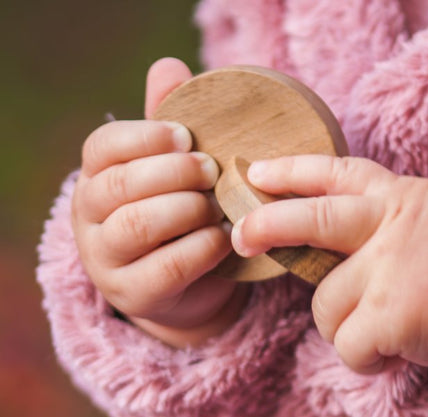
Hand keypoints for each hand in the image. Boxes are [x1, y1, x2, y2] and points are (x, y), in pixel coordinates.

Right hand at [72, 58, 247, 347]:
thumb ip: (167, 125)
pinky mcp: (134, 295)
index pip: (103, 147)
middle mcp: (91, 217)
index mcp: (97, 177)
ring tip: (217, 205)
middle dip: (173, 172)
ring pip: (137, 225)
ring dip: (188, 209)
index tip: (185, 135)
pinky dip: (203, 248)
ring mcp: (106, 260)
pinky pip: (167, 268)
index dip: (145, 136)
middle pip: (119, 186)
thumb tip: (168, 65)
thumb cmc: (179, 213)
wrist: (185, 281)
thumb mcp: (171, 170)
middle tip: (211, 170)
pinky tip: (224, 236)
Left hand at [231, 155, 427, 372]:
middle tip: (241, 235)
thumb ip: (379, 228)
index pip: (334, 172)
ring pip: (325, 303)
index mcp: (397, 199)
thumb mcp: (426, 225)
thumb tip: (325, 250)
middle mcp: (389, 225)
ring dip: (341, 325)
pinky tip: (390, 353)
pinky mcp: (393, 313)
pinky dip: (362, 357)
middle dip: (267, 224)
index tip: (254, 171)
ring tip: (375, 331)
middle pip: (310, 219)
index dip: (290, 170)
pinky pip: (349, 344)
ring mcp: (389, 268)